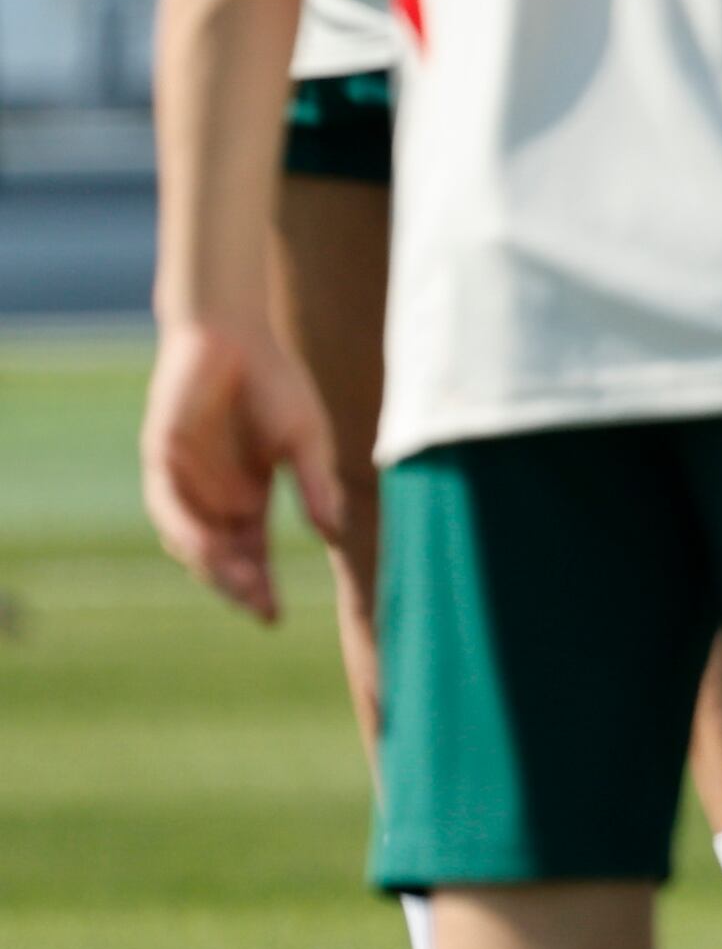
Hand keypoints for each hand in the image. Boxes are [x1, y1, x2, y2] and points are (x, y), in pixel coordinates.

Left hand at [142, 311, 342, 622]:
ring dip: (214, 566)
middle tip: (261, 607)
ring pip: (191, 539)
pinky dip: (188, 530)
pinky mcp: (162, 458)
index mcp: (248, 496)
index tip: (274, 617)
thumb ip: (315, 485)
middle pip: (220, 556)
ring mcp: (185, 480)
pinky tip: (210, 549)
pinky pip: (169, 505)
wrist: (234, 332)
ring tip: (243, 586)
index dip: (260, 586)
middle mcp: (212, 496)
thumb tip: (333, 534)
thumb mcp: (305, 441)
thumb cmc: (276, 382)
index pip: (251, 554)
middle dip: (238, 585)